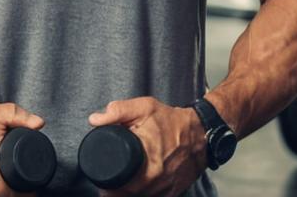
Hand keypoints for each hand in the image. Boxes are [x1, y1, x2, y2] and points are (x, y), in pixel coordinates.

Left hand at [87, 96, 206, 196]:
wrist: (201, 134)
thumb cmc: (172, 122)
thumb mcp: (144, 108)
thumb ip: (118, 111)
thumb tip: (95, 120)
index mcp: (146, 156)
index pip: (117, 182)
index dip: (105, 184)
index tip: (100, 180)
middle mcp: (155, 177)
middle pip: (125, 195)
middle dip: (114, 191)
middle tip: (108, 183)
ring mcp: (164, 188)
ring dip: (127, 194)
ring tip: (122, 183)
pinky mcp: (172, 194)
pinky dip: (143, 195)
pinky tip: (138, 186)